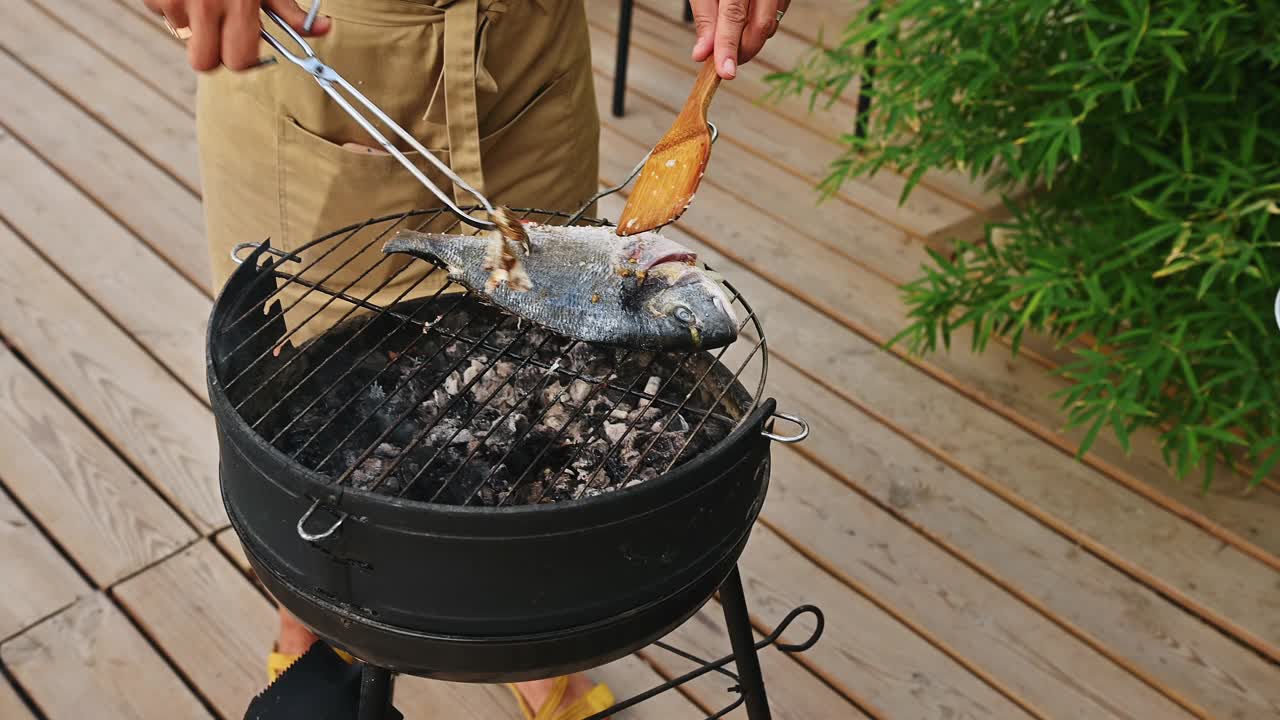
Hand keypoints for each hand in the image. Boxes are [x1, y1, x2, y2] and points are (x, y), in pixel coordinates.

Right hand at [141, 0, 331, 71]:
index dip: (241, 60)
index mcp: (239, 4)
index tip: (244, 49)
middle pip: (204, 62)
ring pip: (182, 34)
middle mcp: (205, 4)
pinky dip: (172, 2)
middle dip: (211, 52)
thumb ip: (290, 10)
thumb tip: (324, 29)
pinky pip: (162, 12)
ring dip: (191, 21)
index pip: (238, 61)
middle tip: (219, 32)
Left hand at [690, 0, 788, 78]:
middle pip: (761, 25)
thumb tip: (702, 53)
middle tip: (726, 64)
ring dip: (752, 41)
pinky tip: (747, 23)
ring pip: (771, 25)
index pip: (734, 15)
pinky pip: (777, 16)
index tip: (726, 72)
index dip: (729, 46)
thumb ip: (705, 17)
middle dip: (743, 51)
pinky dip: (761, 27)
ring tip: (732, 40)